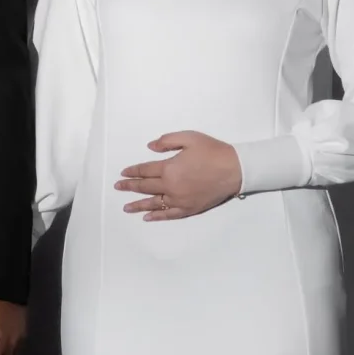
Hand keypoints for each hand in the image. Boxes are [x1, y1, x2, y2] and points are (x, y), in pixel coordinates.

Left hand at [115, 131, 241, 220]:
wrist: (235, 169)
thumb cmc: (212, 151)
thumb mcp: (189, 137)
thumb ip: (167, 141)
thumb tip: (150, 147)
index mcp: (169, 168)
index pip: (145, 170)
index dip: (133, 171)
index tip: (123, 173)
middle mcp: (171, 186)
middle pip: (145, 187)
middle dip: (130, 187)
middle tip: (118, 187)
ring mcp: (179, 200)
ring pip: (154, 203)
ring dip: (138, 205)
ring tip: (126, 207)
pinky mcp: (189, 209)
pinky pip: (169, 214)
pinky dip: (157, 216)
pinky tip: (148, 217)